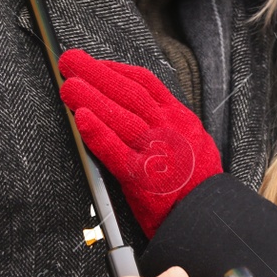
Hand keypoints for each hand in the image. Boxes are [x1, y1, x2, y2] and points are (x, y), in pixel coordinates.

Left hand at [57, 49, 222, 236]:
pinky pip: (116, 151)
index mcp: (179, 117)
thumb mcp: (195, 140)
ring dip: (91, 97)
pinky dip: (98, 133)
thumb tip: (143, 107)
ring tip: (68, 85)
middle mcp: (168, 129)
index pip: (145, 83)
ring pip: (121, 115)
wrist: (208, 215)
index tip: (95, 63)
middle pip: (128, 92)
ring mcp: (156, 151)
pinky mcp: (142, 178)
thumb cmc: (198, 182)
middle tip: (71, 61)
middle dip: (96, 73)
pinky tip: (81, 118)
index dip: (116, 69)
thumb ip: (170, 122)